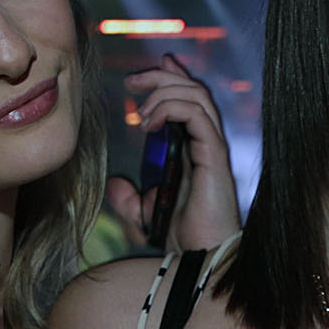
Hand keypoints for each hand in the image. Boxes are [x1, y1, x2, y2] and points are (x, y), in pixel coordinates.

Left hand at [105, 54, 238, 251]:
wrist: (200, 261)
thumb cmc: (181, 242)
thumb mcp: (143, 217)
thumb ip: (129, 199)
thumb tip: (115, 182)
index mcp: (195, 153)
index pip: (190, 102)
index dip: (173, 78)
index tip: (150, 68)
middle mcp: (207, 145)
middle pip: (193, 90)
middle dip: (163, 75)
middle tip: (133, 79)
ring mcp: (213, 148)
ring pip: (196, 95)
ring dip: (164, 89)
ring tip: (140, 103)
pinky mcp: (213, 155)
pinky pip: (196, 115)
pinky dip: (170, 108)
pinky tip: (149, 123)